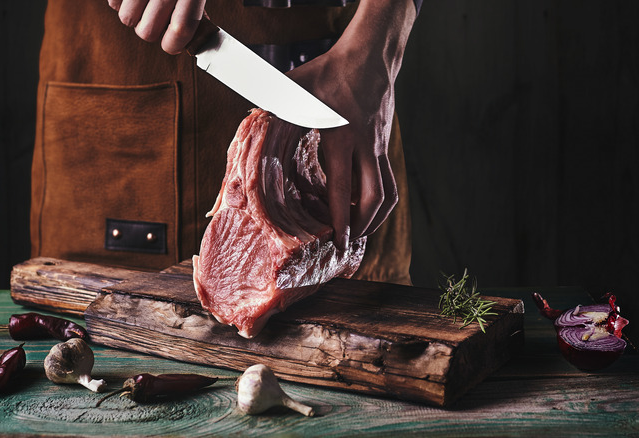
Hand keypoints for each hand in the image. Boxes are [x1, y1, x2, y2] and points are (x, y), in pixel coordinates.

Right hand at [108, 0, 205, 53]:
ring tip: (143, 3)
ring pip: (126, 19)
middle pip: (148, 32)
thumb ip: (194, 12)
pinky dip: (120, 2)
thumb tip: (196, 41)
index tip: (173, 44)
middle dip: (151, 31)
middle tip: (157, 18)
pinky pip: (113, 3)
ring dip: (134, 16)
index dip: (175, 45)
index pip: (181, 30)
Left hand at [286, 0, 415, 249]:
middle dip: (364, 226)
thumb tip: (250, 123)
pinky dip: (379, 199)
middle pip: (376, 198)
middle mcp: (366, 146)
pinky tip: (363, 205)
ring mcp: (380, 146)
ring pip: (388, 193)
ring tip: (359, 231)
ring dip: (376, 217)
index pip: (343, 188)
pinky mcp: (385, 144)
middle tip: (349, 243)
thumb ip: (272, 107)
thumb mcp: (295, 88)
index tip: (339, 241)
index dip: (341, 219)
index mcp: (342, 137)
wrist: (370, 55)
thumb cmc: (329, 71)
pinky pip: (388, 180)